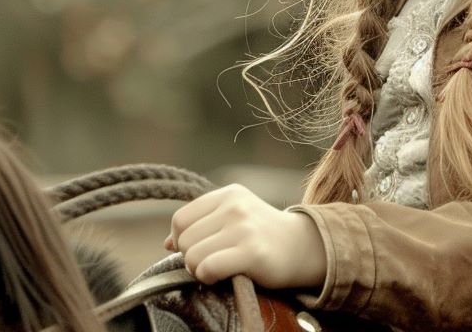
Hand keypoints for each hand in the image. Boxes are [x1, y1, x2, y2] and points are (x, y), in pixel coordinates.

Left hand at [165, 183, 327, 289]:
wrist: (304, 248)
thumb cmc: (263, 236)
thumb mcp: (234, 218)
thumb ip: (202, 224)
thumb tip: (167, 243)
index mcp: (228, 194)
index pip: (181, 219)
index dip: (182, 240)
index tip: (198, 249)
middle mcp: (235, 207)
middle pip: (185, 239)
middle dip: (191, 257)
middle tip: (211, 262)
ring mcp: (244, 228)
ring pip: (192, 255)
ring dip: (199, 270)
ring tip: (217, 269)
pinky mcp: (252, 252)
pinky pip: (208, 268)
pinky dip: (208, 277)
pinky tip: (222, 277)